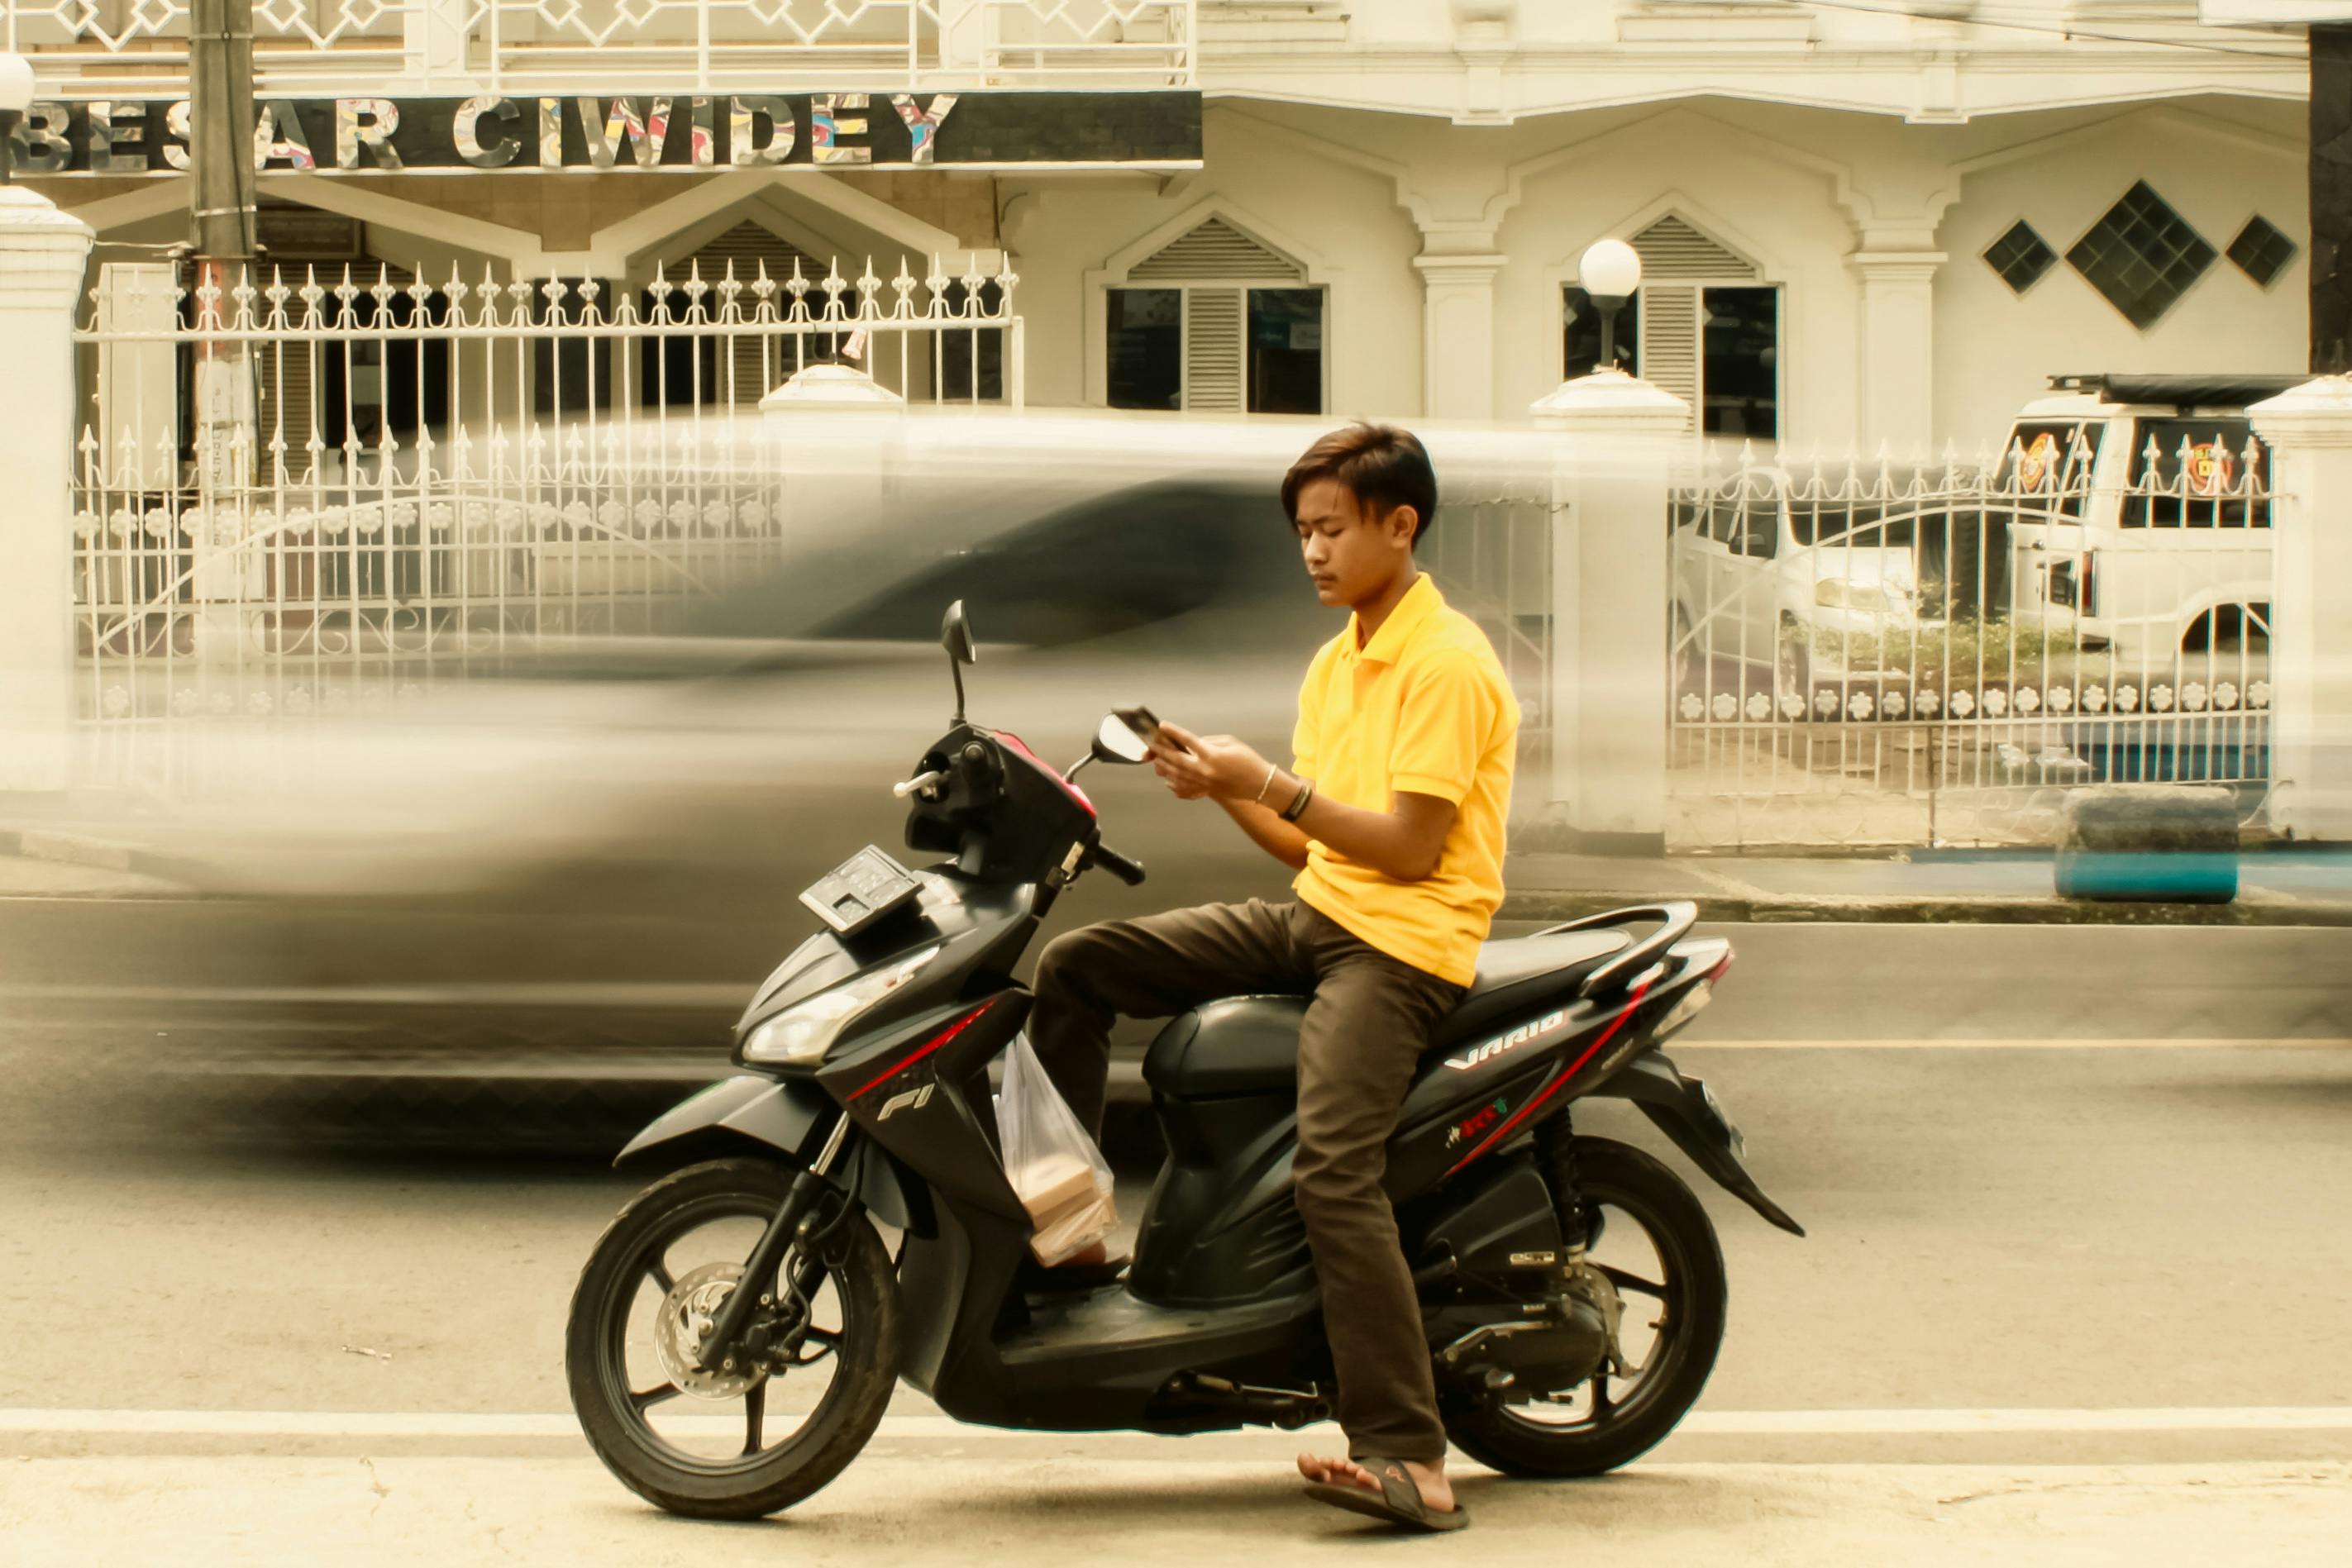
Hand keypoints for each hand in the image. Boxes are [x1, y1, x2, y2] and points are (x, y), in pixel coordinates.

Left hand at [1149, 721, 1271, 802]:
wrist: (1259, 784)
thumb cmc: (1248, 760)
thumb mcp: (1231, 742)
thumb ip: (1210, 741)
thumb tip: (1194, 743)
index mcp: (1212, 755)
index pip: (1187, 740)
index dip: (1173, 732)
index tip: (1162, 726)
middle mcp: (1204, 770)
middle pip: (1176, 759)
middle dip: (1161, 751)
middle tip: (1151, 745)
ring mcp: (1203, 784)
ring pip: (1176, 776)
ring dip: (1164, 767)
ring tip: (1155, 760)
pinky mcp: (1206, 792)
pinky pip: (1184, 790)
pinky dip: (1174, 785)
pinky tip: (1168, 780)